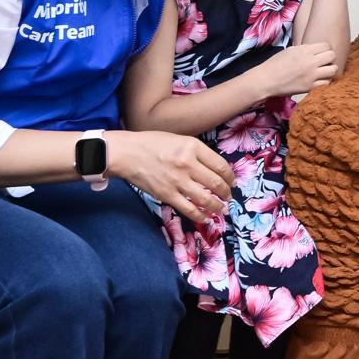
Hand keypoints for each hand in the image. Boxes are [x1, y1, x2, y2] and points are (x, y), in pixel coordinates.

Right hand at [106, 131, 233, 225]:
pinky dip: (200, 216)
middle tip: (228, 196)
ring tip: (221, 208)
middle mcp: (188, 164)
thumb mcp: (179, 140)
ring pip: (206, 198)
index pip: (221, 165)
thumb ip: (197, 152)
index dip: (230, 176)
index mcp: (193, 147)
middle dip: (226, 192)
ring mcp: (177, 181)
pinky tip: (206, 218)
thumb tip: (215, 167)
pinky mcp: (167, 194)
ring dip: (217, 206)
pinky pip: (189, 209)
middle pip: (216, 183)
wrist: (126, 153)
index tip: (232, 181)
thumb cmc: (152, 143)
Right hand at [255, 42, 337, 97]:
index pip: (326, 45)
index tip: (321, 53)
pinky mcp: (310, 87)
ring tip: (324, 72)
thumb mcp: (290, 50)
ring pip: (333, 69)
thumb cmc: (275, 64)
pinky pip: (327, 83)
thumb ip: (304, 49)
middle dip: (329, 58)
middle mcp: (310, 61)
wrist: (266, 80)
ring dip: (330, 70)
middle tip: (324, 62)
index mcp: (304, 50)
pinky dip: (325, 81)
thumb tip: (316, 49)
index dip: (325, 49)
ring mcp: (311, 75)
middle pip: (332, 55)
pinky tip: (320, 80)